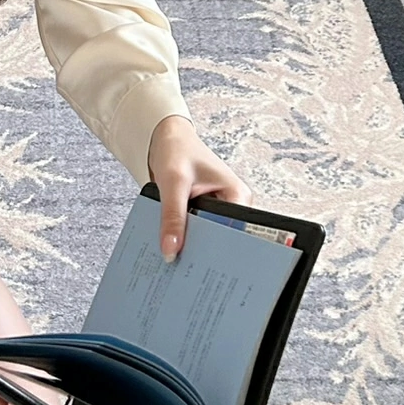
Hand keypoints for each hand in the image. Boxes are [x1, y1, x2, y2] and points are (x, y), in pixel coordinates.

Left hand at [147, 115, 249, 259]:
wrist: (165, 138)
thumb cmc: (177, 150)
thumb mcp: (173, 182)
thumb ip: (172, 216)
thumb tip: (170, 250)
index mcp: (237, 195)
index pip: (235, 232)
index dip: (219, 250)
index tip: (201, 265)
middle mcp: (232, 205)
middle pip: (222, 238)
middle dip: (202, 250)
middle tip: (183, 266)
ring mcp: (218, 211)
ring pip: (207, 238)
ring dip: (191, 245)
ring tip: (175, 260)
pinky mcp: (204, 213)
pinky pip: (196, 232)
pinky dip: (183, 237)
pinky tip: (171, 247)